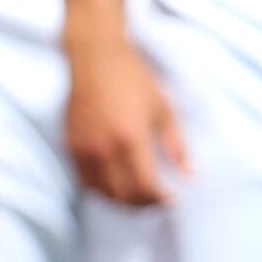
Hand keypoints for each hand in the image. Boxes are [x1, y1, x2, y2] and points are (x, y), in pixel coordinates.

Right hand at [65, 35, 187, 208]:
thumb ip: (177, 145)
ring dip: (121, 200)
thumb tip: (191, 175)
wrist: (95, 57)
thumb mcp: (163, 108)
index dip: (159, 200)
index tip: (171, 199)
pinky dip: (101, 188)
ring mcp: (83, 149)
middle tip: (156, 202)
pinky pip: (84, 180)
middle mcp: (103, 148)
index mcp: (130, 139)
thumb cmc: (133, 78)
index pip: (144, 187)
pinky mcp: (70, 145)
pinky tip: (115, 182)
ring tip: (137, 196)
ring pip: (101, 192)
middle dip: (142, 205)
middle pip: (122, 196)